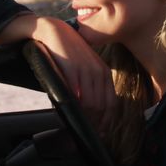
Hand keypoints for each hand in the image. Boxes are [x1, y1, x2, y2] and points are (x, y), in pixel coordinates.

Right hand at [0, 15, 117, 131]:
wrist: (54, 32)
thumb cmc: (68, 53)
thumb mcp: (85, 68)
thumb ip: (90, 86)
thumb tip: (89, 111)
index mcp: (105, 73)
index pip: (111, 103)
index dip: (106, 121)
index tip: (100, 132)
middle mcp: (99, 72)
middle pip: (101, 107)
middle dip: (95, 124)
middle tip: (86, 133)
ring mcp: (86, 71)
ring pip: (90, 104)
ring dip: (83, 118)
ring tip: (75, 125)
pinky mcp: (72, 69)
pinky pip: (75, 95)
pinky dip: (72, 108)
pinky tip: (66, 112)